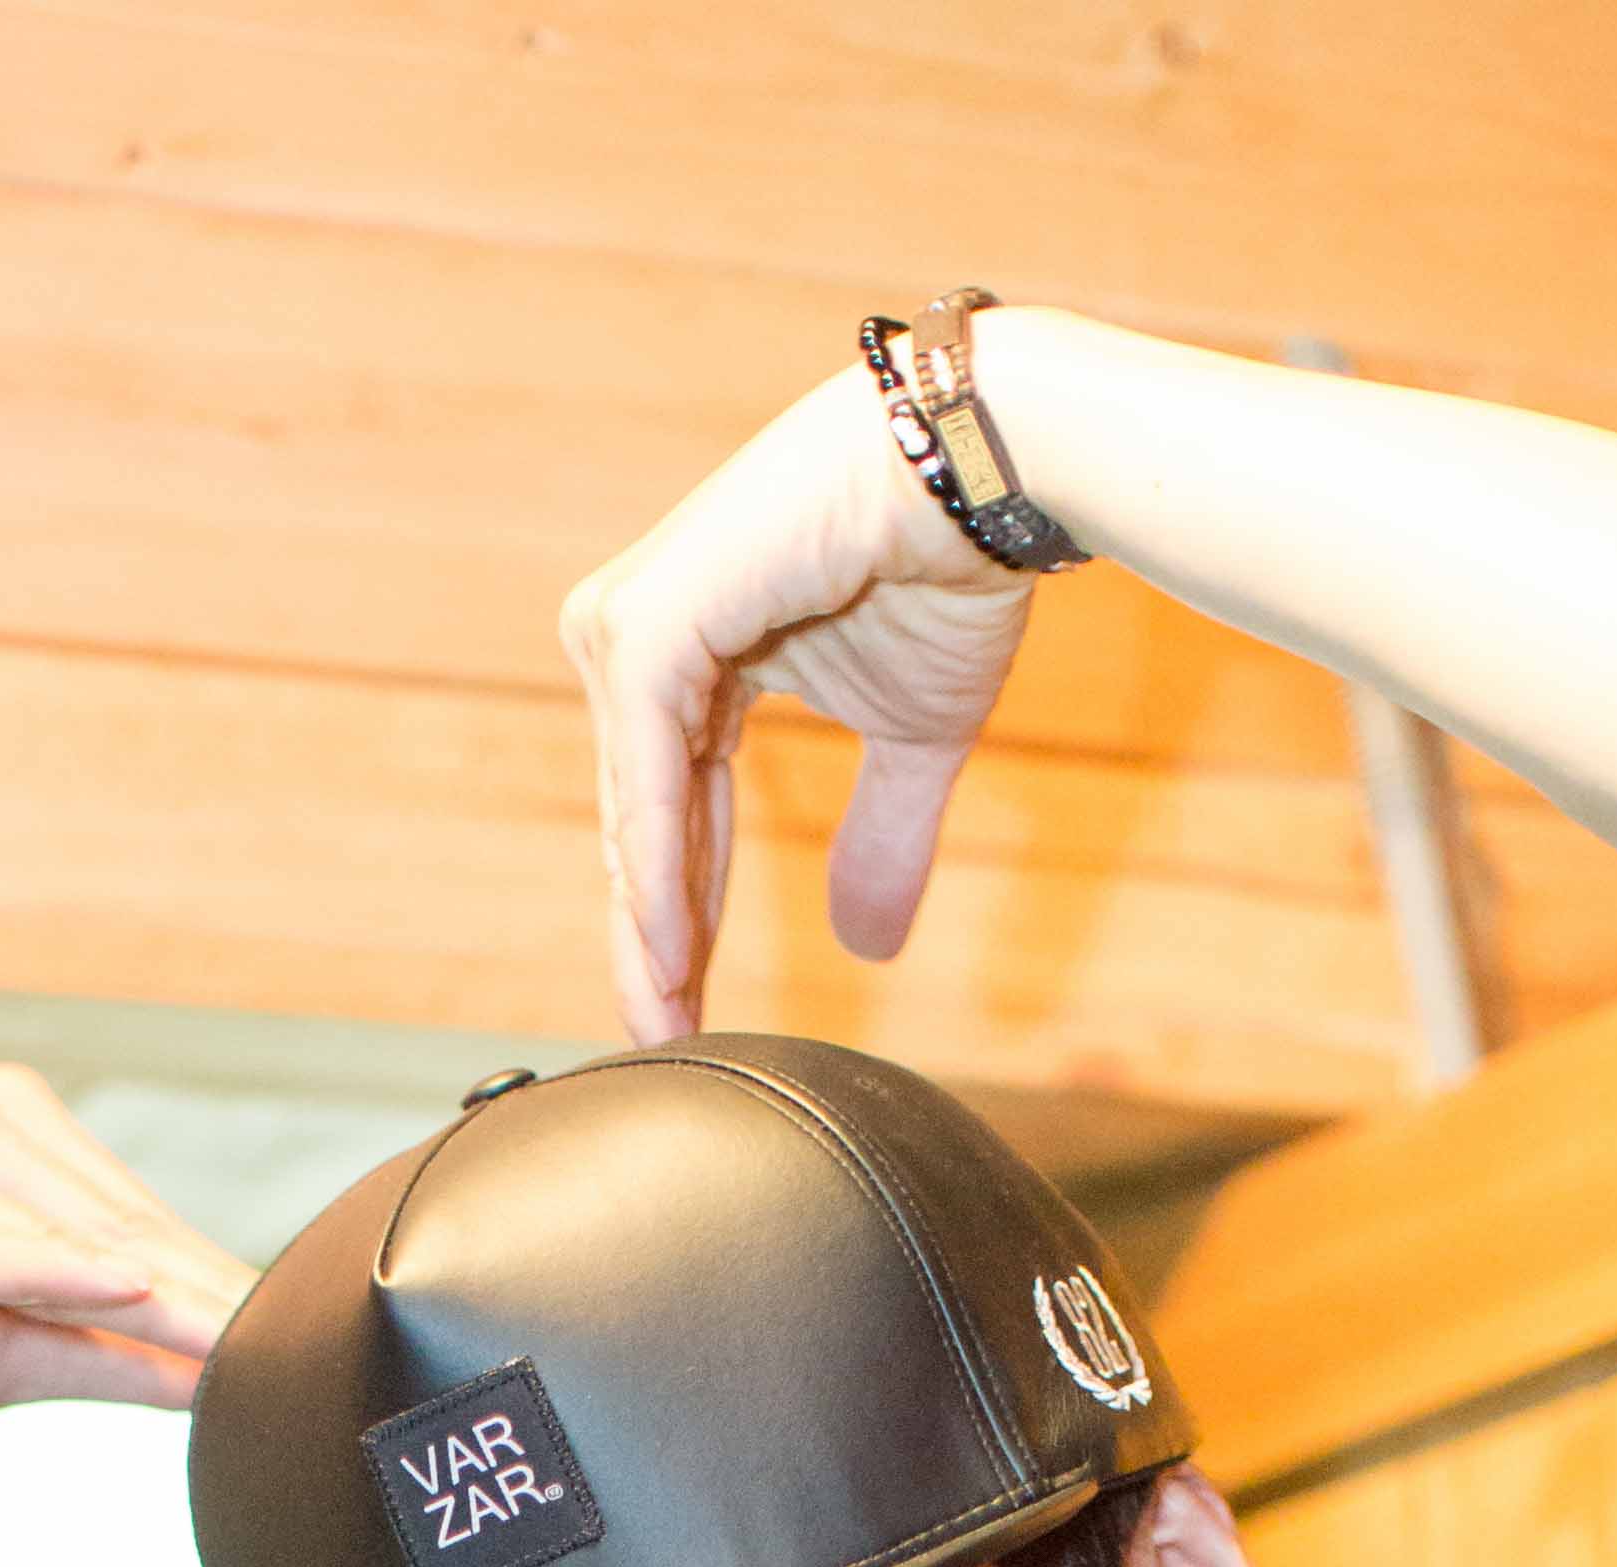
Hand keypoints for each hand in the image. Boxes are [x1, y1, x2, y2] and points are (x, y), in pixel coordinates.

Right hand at [0, 1059, 255, 1473]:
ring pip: (39, 1227)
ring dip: (133, 1286)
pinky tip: (115, 1286)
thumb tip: (225, 1372)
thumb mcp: (0, 1357)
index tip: (294, 1338)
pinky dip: (29, 1268)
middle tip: (286, 1347)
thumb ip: (107, 1354)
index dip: (208, 1286)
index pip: (127, 1218)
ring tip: (228, 1334)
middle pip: (101, 1218)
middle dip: (192, 1293)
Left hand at [563, 363, 1042, 1041]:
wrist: (982, 475)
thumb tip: (868, 948)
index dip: (682, 921)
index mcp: (695, 657)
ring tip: (664, 1020)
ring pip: (633, 807)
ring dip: (647, 923)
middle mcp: (649, 635)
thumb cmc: (948, 572)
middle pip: (639, 823)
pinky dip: (658, 862)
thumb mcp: (909, 739)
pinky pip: (647, 770)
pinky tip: (668, 946)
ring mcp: (640, 620)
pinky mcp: (651, 619)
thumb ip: (879, 837)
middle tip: (663, 1042)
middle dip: (652, 942)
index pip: (673, 814)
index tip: (686, 1018)